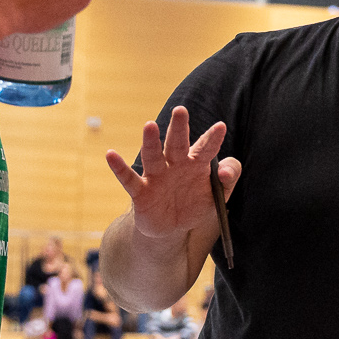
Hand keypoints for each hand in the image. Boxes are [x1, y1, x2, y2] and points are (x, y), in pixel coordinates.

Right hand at [105, 107, 240, 242]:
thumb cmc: (195, 204)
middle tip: (180, 110)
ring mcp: (156, 177)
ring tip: (150, 125)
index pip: (205, 148)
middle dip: (178, 128)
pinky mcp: (141, 192)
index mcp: (195, 163)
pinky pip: (129, 179)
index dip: (213, 139)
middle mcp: (175, 165)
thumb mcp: (218, 196)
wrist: (172, 228)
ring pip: (153, 156)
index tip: (221, 127)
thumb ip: (227, 179)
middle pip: (176, 144)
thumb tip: (223, 171)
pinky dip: (119, 168)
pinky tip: (111, 155)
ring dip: (151, 142)